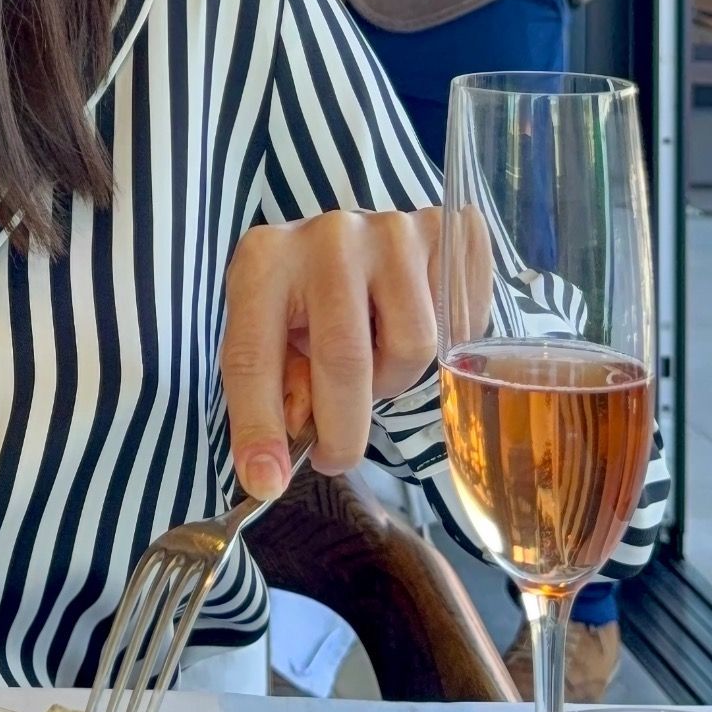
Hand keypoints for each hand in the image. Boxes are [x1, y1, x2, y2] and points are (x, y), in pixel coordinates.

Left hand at [219, 209, 440, 491]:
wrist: (356, 239)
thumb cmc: (305, 297)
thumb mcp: (271, 333)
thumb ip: (274, 390)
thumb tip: (274, 466)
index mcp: (264, 261)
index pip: (254, 355)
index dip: (259, 425)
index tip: (267, 481)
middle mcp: (327, 236)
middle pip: (345, 359)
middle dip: (342, 429)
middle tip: (336, 456)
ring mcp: (391, 230)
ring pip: (413, 347)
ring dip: (393, 379)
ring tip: (374, 360)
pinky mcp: (444, 232)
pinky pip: (458, 324)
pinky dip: (439, 348)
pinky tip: (407, 326)